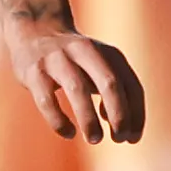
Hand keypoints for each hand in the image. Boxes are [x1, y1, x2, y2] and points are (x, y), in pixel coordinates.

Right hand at [6, 25, 144, 144]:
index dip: (137, 115)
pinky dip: (59, 121)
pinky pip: (47, 100)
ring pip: (78, 90)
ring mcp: (57, 59)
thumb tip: (126, 130)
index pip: (132, 86)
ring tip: (95, 139)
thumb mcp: (103, 68)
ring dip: (90, 120)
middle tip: (119, 139)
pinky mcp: (34, 71)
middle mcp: (85, 51)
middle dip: (119, 115)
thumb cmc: (78, 62)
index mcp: (109, 54)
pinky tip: (69, 133)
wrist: (36, 31)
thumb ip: (118, 94)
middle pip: (109, 83)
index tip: (132, 138)